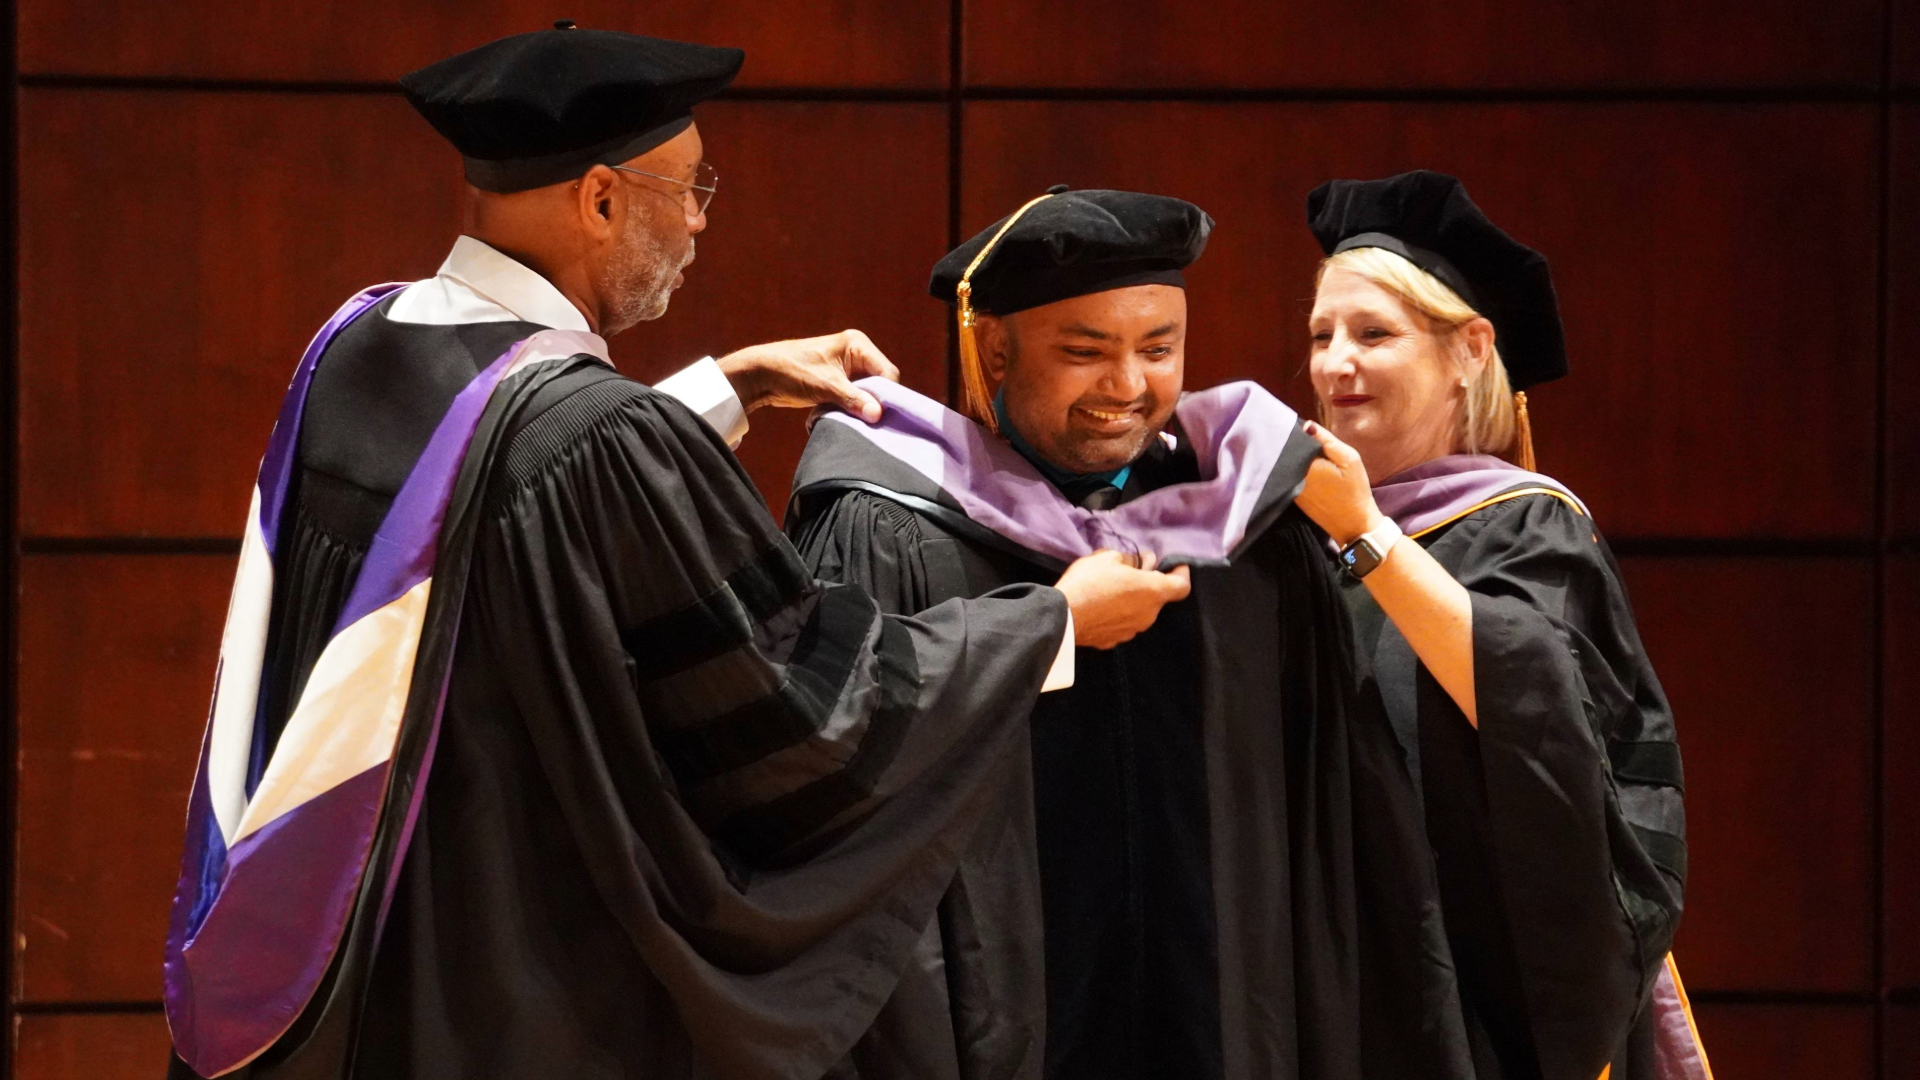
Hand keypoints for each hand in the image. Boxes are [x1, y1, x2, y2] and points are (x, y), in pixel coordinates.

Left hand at [717, 329, 901, 422]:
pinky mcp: (838, 381)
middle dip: (872, 402)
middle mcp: (856, 353)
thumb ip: (854, 400)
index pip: (887, 372)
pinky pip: (854, 398)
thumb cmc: (792, 371)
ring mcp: (847, 368)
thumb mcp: (826, 386)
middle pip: (879, 383)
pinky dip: (850, 409)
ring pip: (867, 393)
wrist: (761, 375)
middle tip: (866, 420)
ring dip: (859, 407)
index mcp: (857, 344)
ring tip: (851, 418)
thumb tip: (877, 415)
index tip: (879, 415)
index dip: (886, 395)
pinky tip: (842, 417)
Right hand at [1053, 549, 1192, 649]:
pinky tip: (1099, 607)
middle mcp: (1148, 615)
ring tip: (1109, 590)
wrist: (1062, 617)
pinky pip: (1122, 624)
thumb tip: (1142, 561)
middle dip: (1147, 585)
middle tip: (1129, 573)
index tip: (1174, 565)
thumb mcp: (1108, 557)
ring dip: (1131, 601)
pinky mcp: (1114, 642)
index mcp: (1152, 592)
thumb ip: (1131, 559)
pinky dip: (1117, 615)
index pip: (1182, 585)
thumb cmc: (1089, 582)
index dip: (1181, 573)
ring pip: (1139, 612)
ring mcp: (1132, 631)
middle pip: (1156, 598)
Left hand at [1296, 421, 1390, 545]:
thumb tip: (1306, 425)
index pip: (1292, 442)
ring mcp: (1290, 490)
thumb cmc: (1355, 490)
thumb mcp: (1349, 459)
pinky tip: (1306, 469)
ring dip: (1294, 459)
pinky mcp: (1293, 499)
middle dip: (1294, 446)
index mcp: (1304, 466)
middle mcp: (1292, 478)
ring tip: (1307, 453)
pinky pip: (1290, 478)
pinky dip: (1296, 472)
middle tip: (1306, 439)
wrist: (1354, 524)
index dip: (1296, 433)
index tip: (1301, 428)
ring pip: (1288, 467)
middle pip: (1287, 455)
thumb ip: (1327, 440)